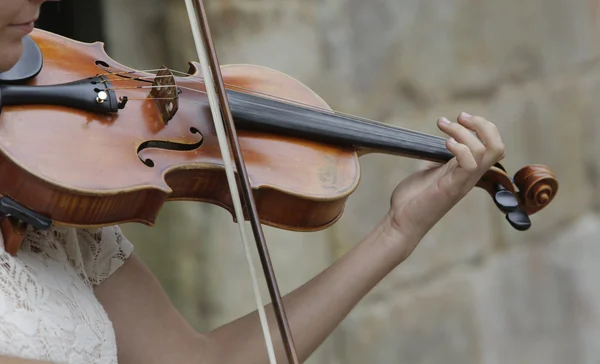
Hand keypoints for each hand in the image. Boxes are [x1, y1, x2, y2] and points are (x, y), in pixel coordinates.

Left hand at [386, 112, 505, 254]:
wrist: (401, 221)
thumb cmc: (413, 198)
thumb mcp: (428, 170)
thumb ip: (436, 157)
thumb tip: (434, 142)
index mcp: (466, 170)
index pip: (493, 146)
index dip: (483, 127)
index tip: (459, 118)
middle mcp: (470, 176)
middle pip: (498, 146)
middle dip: (482, 124)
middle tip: (459, 117)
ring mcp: (463, 182)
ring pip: (486, 151)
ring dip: (464, 131)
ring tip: (443, 126)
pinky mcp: (452, 187)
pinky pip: (469, 164)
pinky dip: (460, 148)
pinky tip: (444, 143)